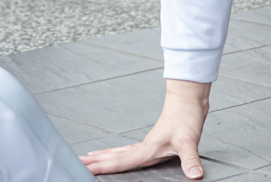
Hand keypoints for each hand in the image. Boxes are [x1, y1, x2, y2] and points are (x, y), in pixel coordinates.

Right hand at [81, 80, 209, 178]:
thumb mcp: (189, 141)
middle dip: (95, 162)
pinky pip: (131, 149)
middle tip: (75, 164)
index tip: (83, 170)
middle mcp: (144, 146)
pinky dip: (120, 152)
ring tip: (89, 158)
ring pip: (121, 152)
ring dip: (105, 156)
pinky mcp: (156, 139)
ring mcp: (149, 142)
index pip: (119, 162)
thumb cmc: (187, 115)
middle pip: (114, 156)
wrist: (190, 97)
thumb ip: (190, 160)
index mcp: (147, 149)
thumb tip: (195, 176)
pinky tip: (119, 152)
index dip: (101, 168)